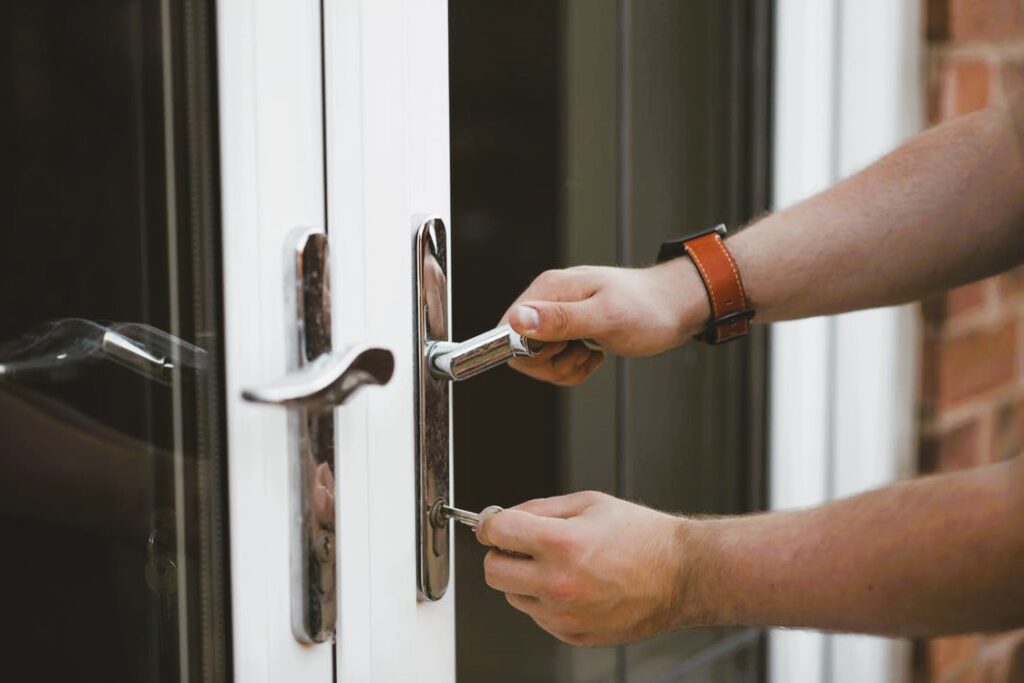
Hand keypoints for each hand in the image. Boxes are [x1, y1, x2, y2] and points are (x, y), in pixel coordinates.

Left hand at [476, 491, 699, 645]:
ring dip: (524, 579)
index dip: (491, 524)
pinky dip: (545, 600)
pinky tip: (574, 584)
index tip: (495, 524)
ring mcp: (564, 614)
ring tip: (559, 565)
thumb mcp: (589, 502)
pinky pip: (538, 616)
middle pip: (492, 571)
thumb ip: (540, 508)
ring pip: (512, 596)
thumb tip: (504, 517)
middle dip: (501, 554)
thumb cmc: (642, 537)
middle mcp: (559, 583)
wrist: (681, 574)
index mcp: (561, 543)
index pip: (496, 532)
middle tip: (519, 545)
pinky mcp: (573, 634)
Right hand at [501, 260, 708, 384]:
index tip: (559, 351)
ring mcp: (558, 315)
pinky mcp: (569, 330)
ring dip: (565, 368)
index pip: (507, 330)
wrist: (677, 308)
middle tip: (581, 352)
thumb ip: (559, 319)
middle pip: (520, 349)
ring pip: (538, 360)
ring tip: (591, 352)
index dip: (528, 352)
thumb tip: (518, 321)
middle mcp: (549, 299)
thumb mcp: (604, 318)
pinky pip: (556, 362)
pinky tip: (595, 354)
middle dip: (550, 364)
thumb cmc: (648, 309)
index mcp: (549, 290)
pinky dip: (575, 368)